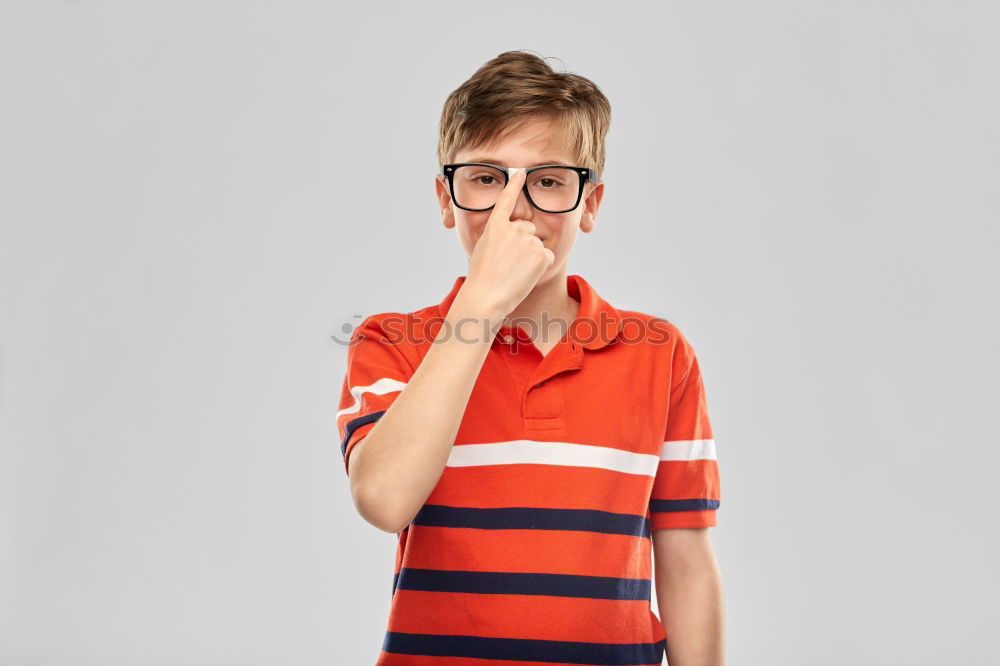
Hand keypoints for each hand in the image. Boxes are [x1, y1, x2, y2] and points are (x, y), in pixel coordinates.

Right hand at [462, 167, 555, 318]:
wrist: (486, 296)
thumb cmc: (481, 278)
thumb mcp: (484, 250)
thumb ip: (499, 237)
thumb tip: (514, 234)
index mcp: (495, 226)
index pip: (507, 199)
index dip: (514, 184)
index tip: (520, 172)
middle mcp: (513, 228)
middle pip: (527, 228)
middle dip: (523, 243)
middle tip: (510, 262)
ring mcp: (528, 239)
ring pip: (537, 244)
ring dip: (531, 257)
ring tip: (515, 272)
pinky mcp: (541, 253)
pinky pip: (547, 257)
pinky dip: (540, 267)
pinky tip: (525, 276)